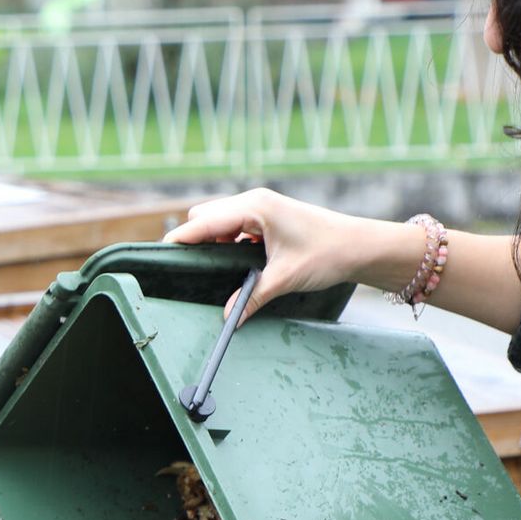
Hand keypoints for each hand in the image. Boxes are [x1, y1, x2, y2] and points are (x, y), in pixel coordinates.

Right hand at [166, 189, 419, 323]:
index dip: (181, 237)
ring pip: (220, 219)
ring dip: (213, 239)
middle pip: (206, 215)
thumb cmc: (328, 253)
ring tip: (212, 267)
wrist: (360, 246)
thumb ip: (252, 297)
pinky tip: (235, 261)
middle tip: (188, 268)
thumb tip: (228, 318)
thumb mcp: (285, 278)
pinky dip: (228, 240)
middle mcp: (254, 201)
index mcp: (255, 207)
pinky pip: (235, 225)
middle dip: (195, 238)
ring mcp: (261, 207)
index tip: (160, 252)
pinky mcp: (268, 217)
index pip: (204, 220)